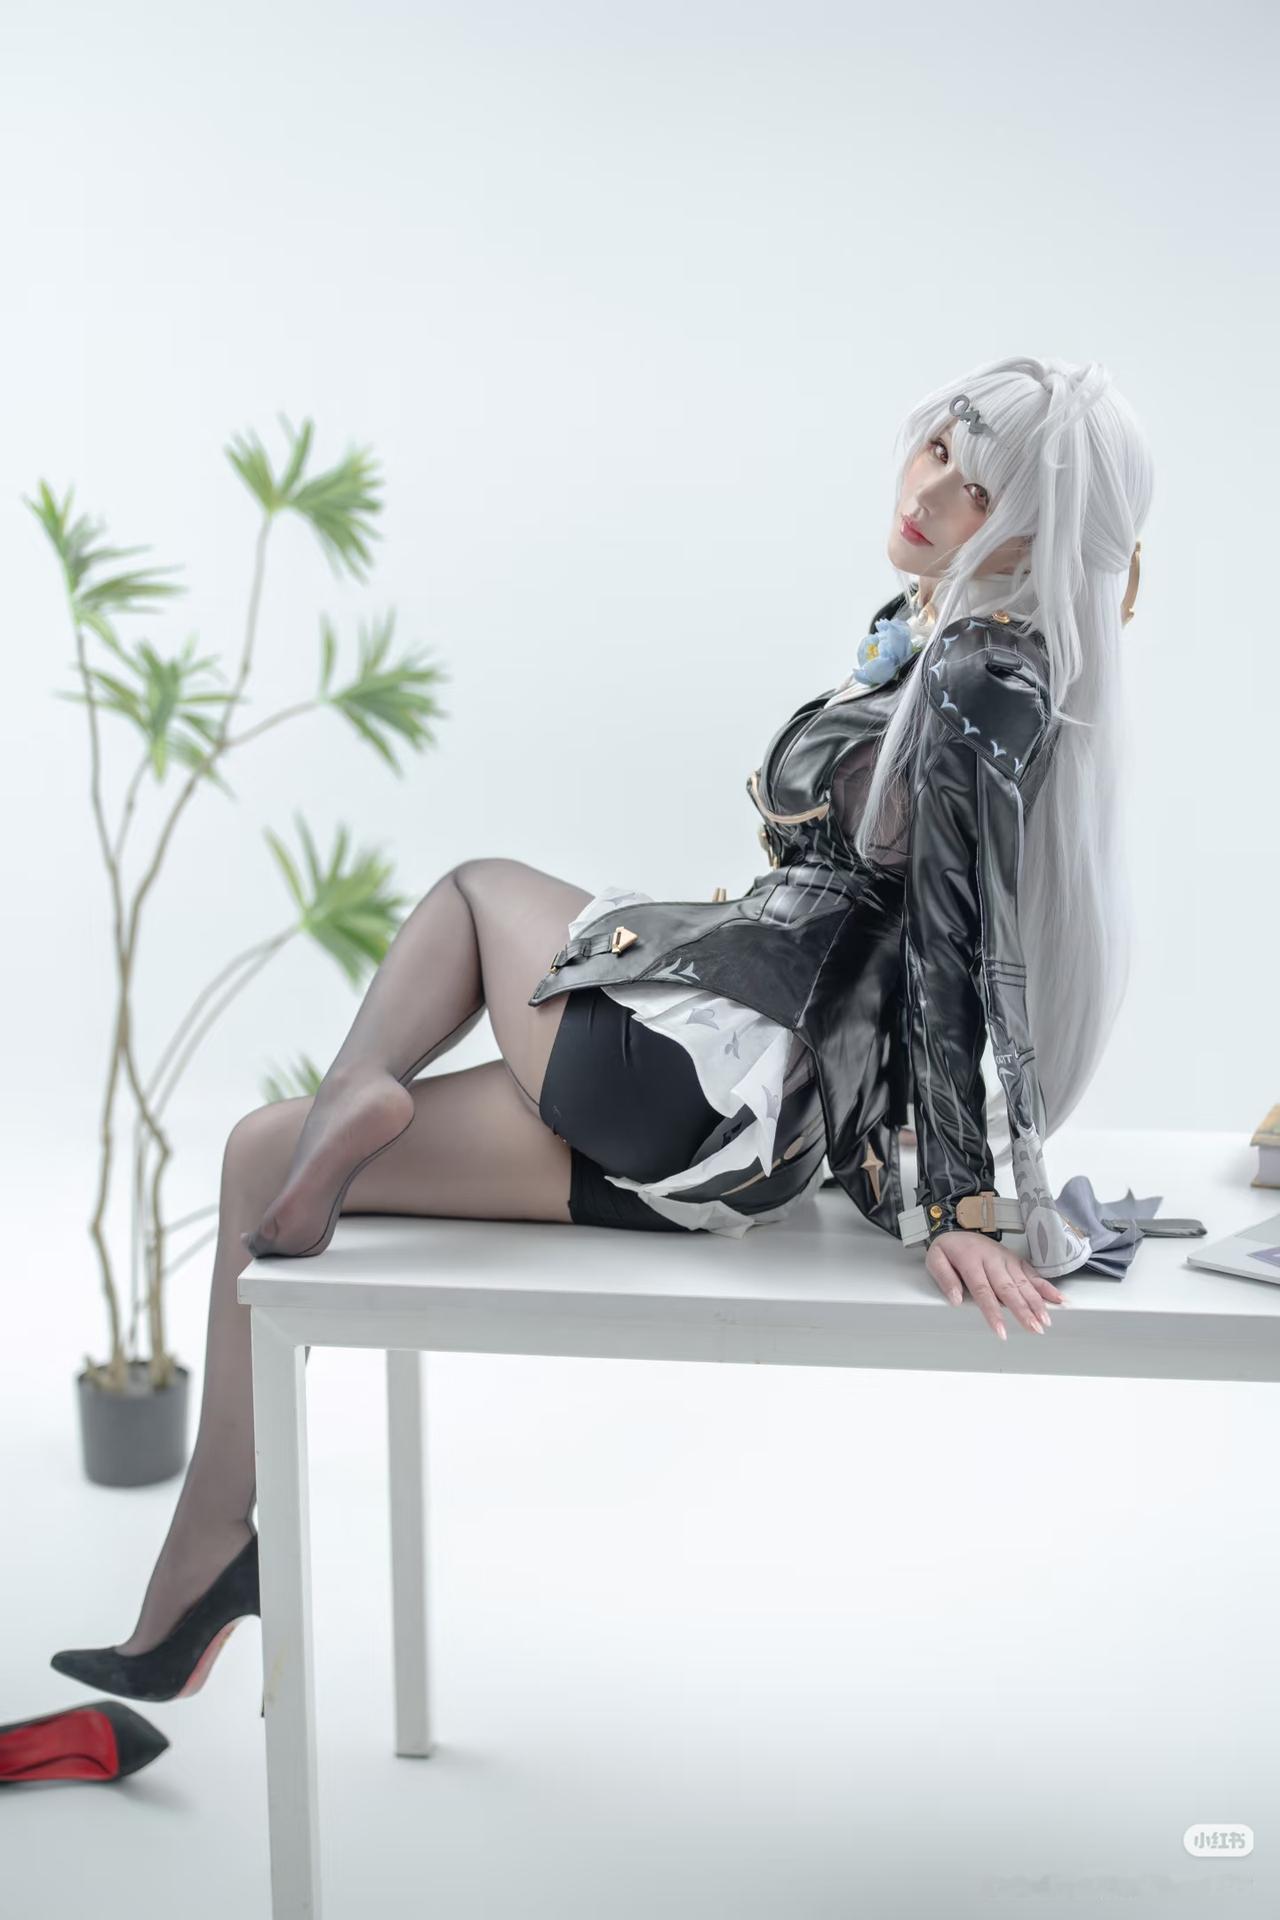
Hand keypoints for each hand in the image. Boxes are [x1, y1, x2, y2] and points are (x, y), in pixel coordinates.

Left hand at [925, 1228, 1067, 1339]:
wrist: (958, 1227)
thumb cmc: (949, 1249)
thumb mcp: (935, 1259)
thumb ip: (944, 1278)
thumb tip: (955, 1300)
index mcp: (971, 1261)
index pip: (984, 1291)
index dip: (993, 1312)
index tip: (1001, 1331)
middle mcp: (993, 1260)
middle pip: (1009, 1289)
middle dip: (1023, 1310)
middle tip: (1034, 1328)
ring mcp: (1007, 1259)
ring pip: (1024, 1283)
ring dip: (1037, 1302)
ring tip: (1045, 1320)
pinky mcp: (1016, 1260)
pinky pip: (1033, 1273)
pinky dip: (1046, 1287)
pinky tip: (1057, 1299)